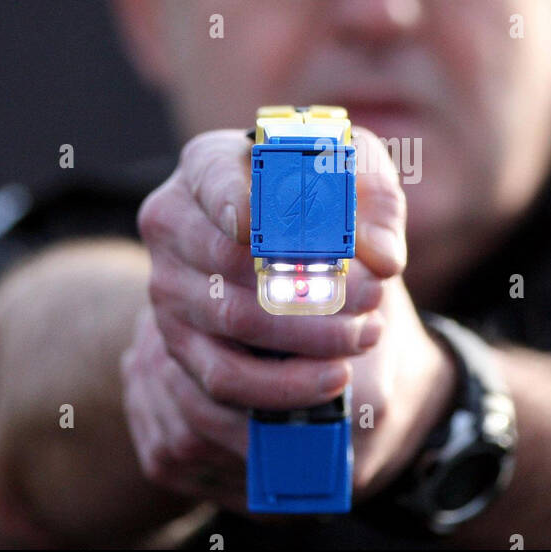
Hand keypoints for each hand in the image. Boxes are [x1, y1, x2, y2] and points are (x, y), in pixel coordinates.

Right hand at [120, 126, 455, 511]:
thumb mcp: (358, 180)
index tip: (260, 223)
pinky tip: (332, 380)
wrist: (306, 253)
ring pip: (231, 322)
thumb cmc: (328, 198)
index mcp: (209, 165)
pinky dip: (283, 386)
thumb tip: (382, 257)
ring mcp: (168, 288)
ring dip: (306, 338)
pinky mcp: (177, 346)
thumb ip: (376, 205)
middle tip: (371, 296)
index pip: (212, 176)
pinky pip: (224, 379)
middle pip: (230, 258)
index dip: (234, 200)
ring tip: (364, 336)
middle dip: (308, 283)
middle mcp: (173, 223)